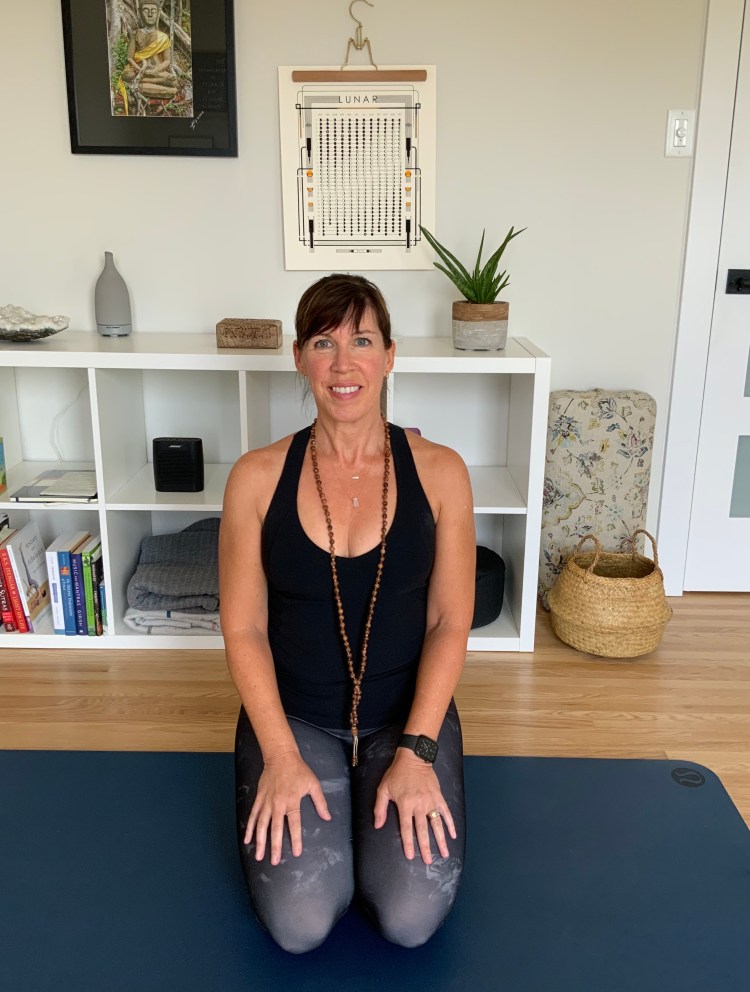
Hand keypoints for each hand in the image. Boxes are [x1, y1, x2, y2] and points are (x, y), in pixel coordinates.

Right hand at [245, 751, 330, 865]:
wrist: (280, 756)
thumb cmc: (299, 770)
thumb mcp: (313, 784)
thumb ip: (320, 802)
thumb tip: (327, 818)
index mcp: (292, 800)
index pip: (294, 823)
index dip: (295, 839)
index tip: (296, 853)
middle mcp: (278, 803)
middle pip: (275, 828)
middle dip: (274, 846)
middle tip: (275, 862)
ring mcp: (266, 801)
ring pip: (262, 825)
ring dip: (260, 841)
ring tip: (259, 856)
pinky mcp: (259, 798)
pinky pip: (253, 815)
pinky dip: (250, 828)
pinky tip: (247, 839)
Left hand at [373, 748, 455, 863]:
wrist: (414, 757)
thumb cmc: (396, 773)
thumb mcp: (383, 789)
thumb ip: (380, 808)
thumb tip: (378, 825)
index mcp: (405, 804)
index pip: (406, 828)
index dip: (408, 843)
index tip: (410, 855)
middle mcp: (419, 805)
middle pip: (422, 830)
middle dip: (426, 847)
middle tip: (429, 861)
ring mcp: (430, 801)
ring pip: (436, 824)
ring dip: (440, 839)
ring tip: (444, 853)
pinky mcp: (438, 796)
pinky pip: (446, 812)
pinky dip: (450, 823)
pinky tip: (453, 834)